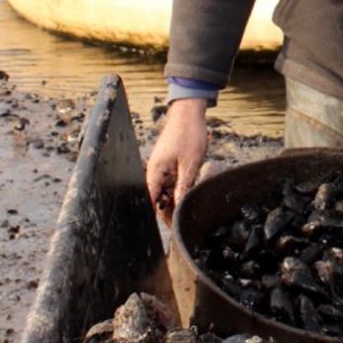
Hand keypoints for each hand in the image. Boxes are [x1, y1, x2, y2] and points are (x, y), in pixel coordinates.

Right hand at [144, 97, 208, 225]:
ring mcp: (163, 168)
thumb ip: (184, 187)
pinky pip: (173, 181)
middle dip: (170, 211)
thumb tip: (179, 206)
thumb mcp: (190, 164)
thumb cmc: (188, 134)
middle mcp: (155, 173)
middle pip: (160, 199)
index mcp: (155, 174)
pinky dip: (180, 188)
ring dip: (176, 199)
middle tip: (183, 225)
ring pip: (167, 191)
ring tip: (188, 212)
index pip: (152, 203)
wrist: (189, 112)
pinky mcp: (170, 164)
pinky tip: (189, 193)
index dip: (159, 217)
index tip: (169, 230)